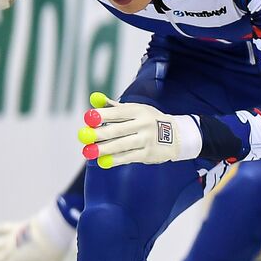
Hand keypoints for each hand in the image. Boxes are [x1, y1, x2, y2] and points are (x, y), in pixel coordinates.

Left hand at [78, 92, 201, 168]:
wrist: (176, 136)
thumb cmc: (149, 120)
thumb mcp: (136, 109)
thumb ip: (114, 107)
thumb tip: (94, 98)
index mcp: (138, 110)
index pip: (117, 112)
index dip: (102, 116)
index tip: (88, 118)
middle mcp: (143, 124)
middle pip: (118, 129)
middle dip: (99, 134)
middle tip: (84, 137)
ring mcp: (147, 140)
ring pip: (122, 145)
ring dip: (104, 149)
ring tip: (89, 152)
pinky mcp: (148, 154)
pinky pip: (128, 157)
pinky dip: (115, 160)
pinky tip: (103, 162)